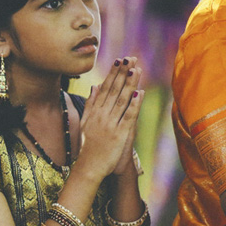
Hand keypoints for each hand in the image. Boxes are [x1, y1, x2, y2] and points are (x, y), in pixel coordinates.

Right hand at [76, 57, 142, 181]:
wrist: (89, 167)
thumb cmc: (88, 146)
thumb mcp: (86, 123)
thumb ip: (91, 104)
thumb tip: (95, 86)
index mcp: (94, 112)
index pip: (105, 89)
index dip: (113, 74)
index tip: (119, 61)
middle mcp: (101, 116)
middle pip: (113, 91)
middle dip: (122, 74)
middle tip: (130, 58)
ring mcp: (110, 125)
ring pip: (121, 100)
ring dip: (129, 84)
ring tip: (136, 69)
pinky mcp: (119, 134)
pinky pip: (128, 117)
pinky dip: (133, 105)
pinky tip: (138, 93)